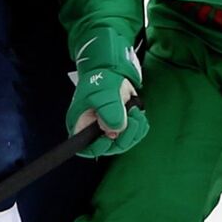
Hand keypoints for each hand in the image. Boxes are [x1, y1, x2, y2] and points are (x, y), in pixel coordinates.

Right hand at [66, 29, 147, 156]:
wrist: (111, 72)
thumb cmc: (100, 81)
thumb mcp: (103, 95)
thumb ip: (108, 113)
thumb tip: (115, 131)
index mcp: (82, 126)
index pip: (87, 149)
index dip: (100, 147)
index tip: (110, 136)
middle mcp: (95, 131)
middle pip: (110, 147)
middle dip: (124, 135)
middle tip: (131, 119)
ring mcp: (109, 130)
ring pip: (124, 142)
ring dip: (134, 130)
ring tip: (134, 112)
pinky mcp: (121, 126)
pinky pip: (133, 135)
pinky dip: (140, 127)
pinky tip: (138, 115)